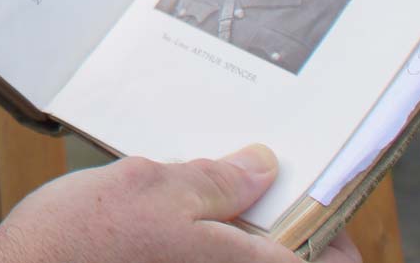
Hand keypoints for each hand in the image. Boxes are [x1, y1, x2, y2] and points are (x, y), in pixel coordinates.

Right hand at [0, 146, 363, 262]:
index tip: (328, 210)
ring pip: (233, 258)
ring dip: (230, 233)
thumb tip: (262, 166)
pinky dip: (196, 245)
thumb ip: (216, 179)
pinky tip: (165, 222)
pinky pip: (199, 261)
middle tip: (256, 188)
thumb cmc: (80, 245)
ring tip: (201, 198)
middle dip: (276, 226)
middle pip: (280, 259)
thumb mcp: (153, 185)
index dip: (339, 239)